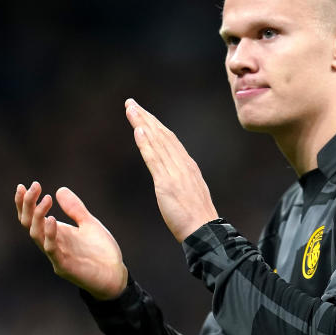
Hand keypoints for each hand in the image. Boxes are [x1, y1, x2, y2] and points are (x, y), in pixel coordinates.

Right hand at [15, 181, 128, 299]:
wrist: (115, 275)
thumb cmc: (101, 252)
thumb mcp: (89, 224)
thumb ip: (75, 209)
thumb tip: (59, 190)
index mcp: (55, 233)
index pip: (31, 217)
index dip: (25, 202)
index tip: (23, 185)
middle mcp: (51, 243)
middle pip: (28, 223)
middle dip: (28, 204)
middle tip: (35, 186)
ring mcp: (56, 255)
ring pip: (36, 235)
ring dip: (38, 216)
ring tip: (46, 199)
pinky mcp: (64, 266)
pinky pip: (52, 249)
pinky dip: (50, 234)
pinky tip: (51, 219)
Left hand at [125, 99, 218, 241]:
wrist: (205, 231)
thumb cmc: (197, 219)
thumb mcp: (190, 194)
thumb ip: (182, 182)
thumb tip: (174, 179)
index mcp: (188, 166)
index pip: (170, 140)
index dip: (155, 125)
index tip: (144, 115)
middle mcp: (182, 164)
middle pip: (162, 135)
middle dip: (146, 118)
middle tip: (131, 103)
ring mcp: (175, 172)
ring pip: (157, 142)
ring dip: (142, 124)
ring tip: (131, 109)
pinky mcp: (167, 183)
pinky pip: (155, 159)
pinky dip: (146, 143)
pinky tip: (138, 130)